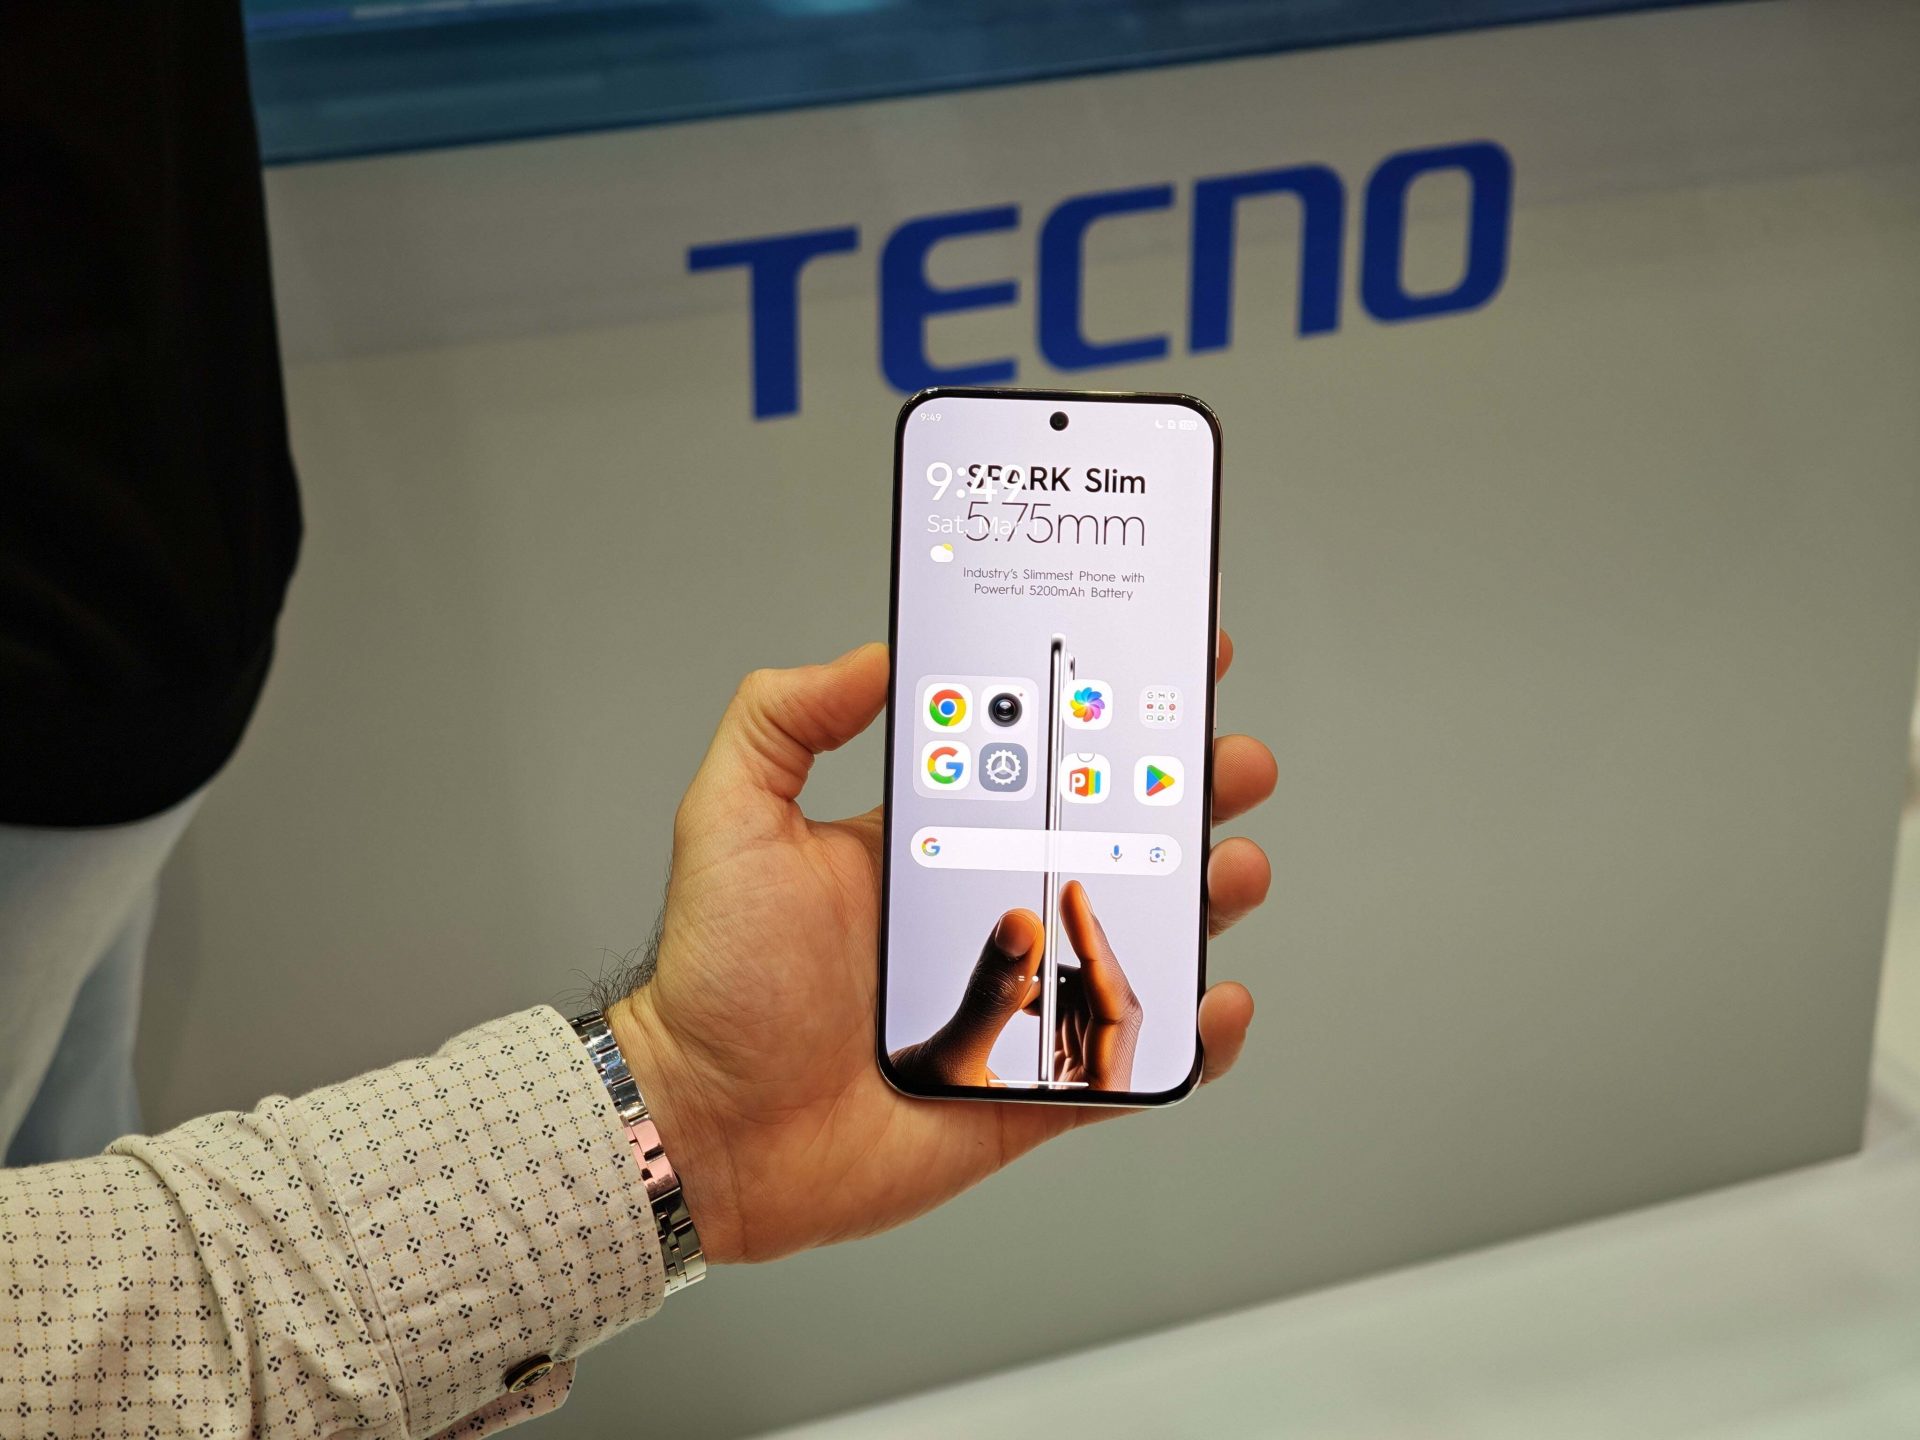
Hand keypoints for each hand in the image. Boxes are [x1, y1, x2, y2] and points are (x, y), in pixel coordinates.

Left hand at [610, 635, 1275, 1263]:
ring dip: (1203, 898)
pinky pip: (1129, 1061)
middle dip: (1184, 793)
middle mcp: (984, 911)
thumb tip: (874, 654)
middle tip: (1228, 760)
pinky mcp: (1032, 1087)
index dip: (1101, 713)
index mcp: (929, 844)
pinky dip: (1188, 1037)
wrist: (708, 1131)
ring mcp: (1018, 1001)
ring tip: (1231, 867)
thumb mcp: (731, 820)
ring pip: (1138, 940)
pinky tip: (1214, 1000)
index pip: (1035, 761)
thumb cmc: (715, 985)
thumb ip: (783, 719)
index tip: (1158, 659)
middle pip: (1112, 840)